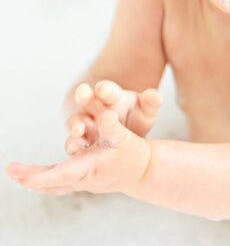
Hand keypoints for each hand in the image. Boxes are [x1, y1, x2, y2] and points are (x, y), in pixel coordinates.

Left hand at [6, 111, 151, 195]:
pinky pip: (59, 183)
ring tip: (17, 174)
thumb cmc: (135, 153)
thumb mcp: (127, 137)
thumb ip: (114, 127)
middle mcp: (85, 178)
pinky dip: (45, 180)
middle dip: (29, 178)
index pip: (61, 176)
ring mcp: (83, 182)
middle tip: (10, 171)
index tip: (20, 176)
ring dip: (34, 180)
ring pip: (53, 186)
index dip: (39, 177)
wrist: (145, 172)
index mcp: (92, 168)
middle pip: (51, 184)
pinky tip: (34, 176)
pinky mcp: (85, 180)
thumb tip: (107, 116)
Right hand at [65, 80, 162, 155]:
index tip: (103, 88)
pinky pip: (73, 143)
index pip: (107, 89)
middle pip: (86, 99)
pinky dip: (73, 146)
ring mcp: (85, 125)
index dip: (105, 88)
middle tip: (83, 92)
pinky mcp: (79, 143)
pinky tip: (75, 151)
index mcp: (111, 96)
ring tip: (78, 129)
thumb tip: (155, 96)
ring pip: (76, 122)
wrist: (126, 137)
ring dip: (76, 124)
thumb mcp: (146, 110)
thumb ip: (151, 102)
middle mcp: (94, 108)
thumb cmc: (135, 118)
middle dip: (84, 95)